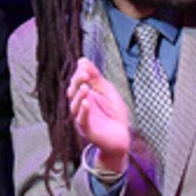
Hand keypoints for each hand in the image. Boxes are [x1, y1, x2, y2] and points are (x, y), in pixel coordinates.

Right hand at [68, 57, 131, 171]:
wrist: (122, 135)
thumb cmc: (114, 113)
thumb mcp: (107, 91)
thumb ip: (96, 77)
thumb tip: (82, 60)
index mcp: (84, 96)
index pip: (77, 83)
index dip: (79, 74)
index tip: (83, 65)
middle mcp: (80, 107)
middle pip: (72, 93)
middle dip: (77, 83)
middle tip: (83, 74)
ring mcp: (82, 118)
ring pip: (74, 107)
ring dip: (79, 96)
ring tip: (85, 88)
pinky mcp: (87, 130)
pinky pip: (82, 121)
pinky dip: (83, 112)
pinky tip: (86, 103)